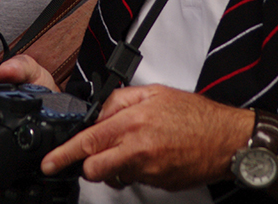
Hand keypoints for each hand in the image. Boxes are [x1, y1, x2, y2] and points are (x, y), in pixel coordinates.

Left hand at [41, 85, 251, 191]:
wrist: (227, 140)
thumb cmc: (196, 115)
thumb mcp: (155, 92)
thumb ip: (121, 99)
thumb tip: (100, 112)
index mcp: (134, 122)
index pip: (89, 141)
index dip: (64, 154)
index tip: (50, 162)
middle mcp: (138, 149)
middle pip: (94, 168)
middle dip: (88, 164)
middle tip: (95, 154)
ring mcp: (148, 170)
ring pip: (114, 176)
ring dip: (115, 166)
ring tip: (133, 149)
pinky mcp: (158, 183)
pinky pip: (135, 179)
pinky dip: (136, 169)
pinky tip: (152, 155)